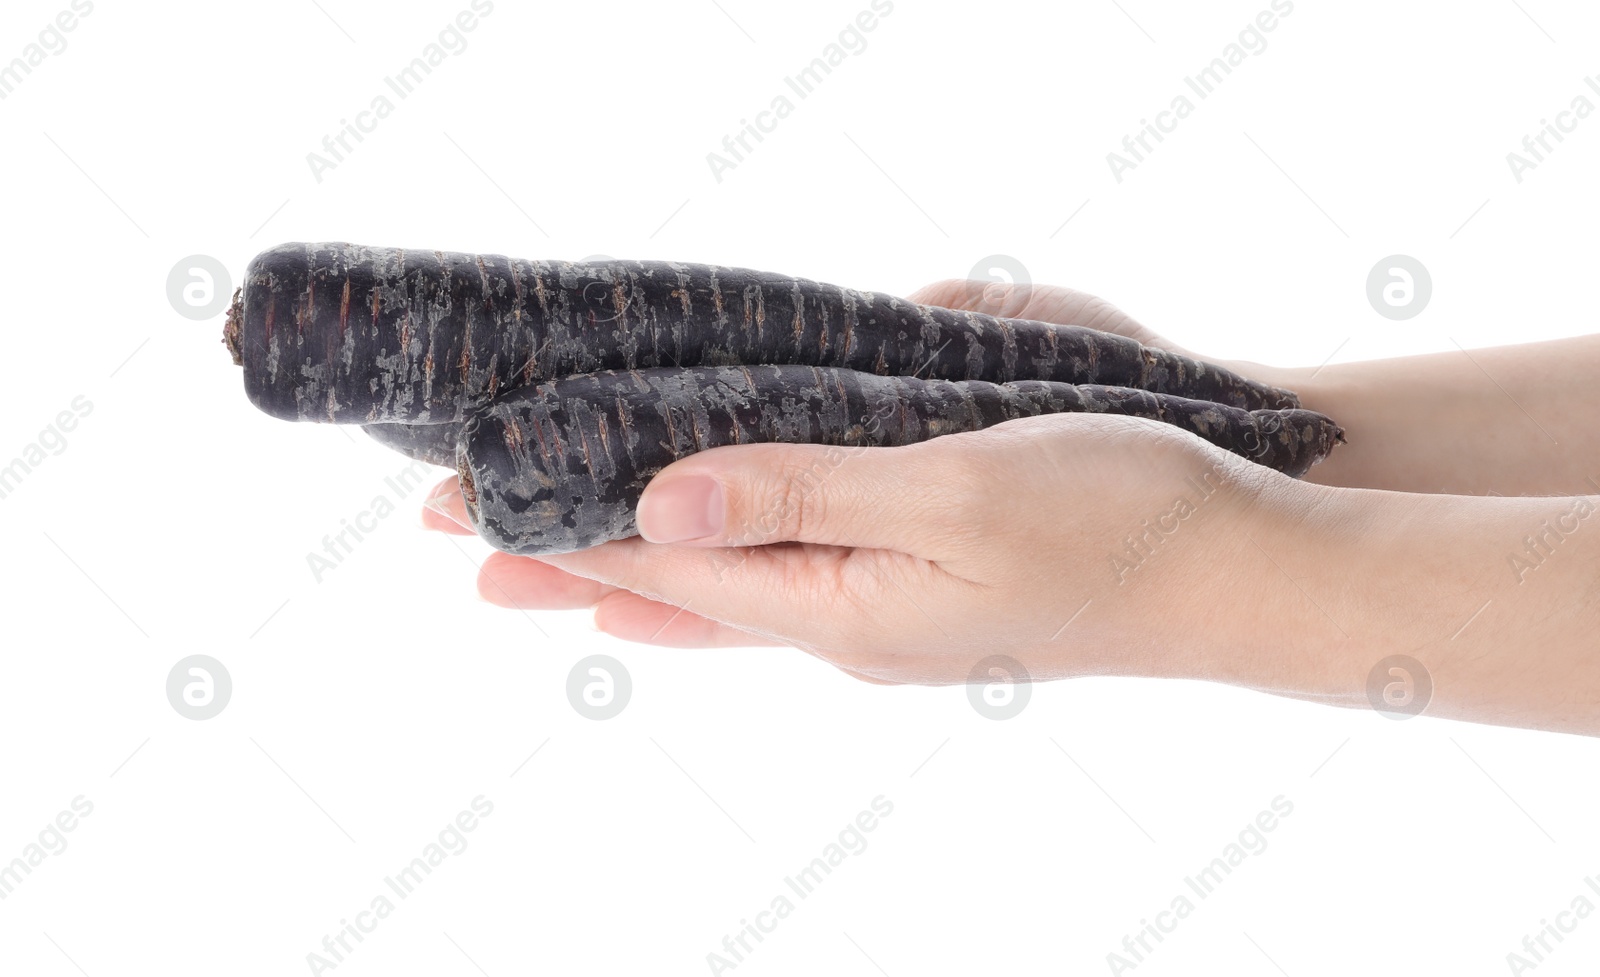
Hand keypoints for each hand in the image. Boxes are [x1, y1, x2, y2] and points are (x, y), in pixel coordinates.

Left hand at [421, 279, 1279, 679]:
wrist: (1242, 569)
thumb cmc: (1116, 516)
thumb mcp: (947, 494)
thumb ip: (798, 494)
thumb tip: (659, 507)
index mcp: (841, 609)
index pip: (663, 566)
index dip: (557, 529)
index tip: (459, 508)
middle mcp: (849, 628)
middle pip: (677, 593)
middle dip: (567, 558)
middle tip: (466, 543)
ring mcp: (888, 617)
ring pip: (728, 593)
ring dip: (636, 567)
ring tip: (554, 560)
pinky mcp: (927, 589)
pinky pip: (788, 581)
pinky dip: (723, 566)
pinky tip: (713, 569)